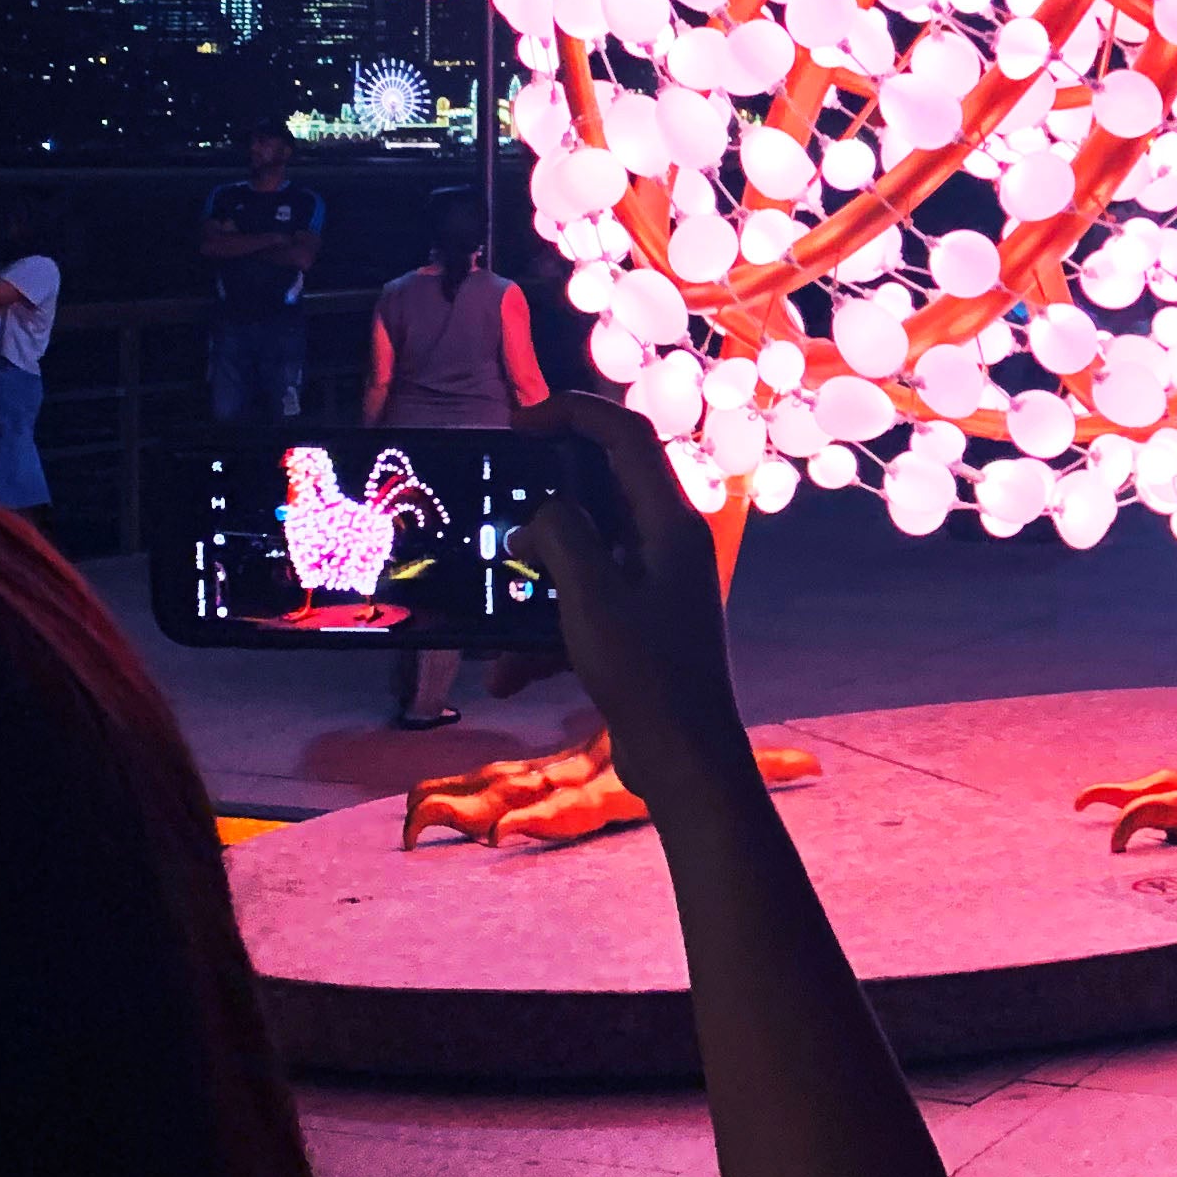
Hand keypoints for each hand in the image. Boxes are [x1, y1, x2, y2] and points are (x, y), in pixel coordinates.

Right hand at [515, 394, 740, 775]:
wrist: (686, 762)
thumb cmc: (647, 676)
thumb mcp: (591, 598)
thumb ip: (561, 539)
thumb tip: (539, 519)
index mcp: (670, 524)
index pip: (627, 437)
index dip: (575, 414)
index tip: (520, 422)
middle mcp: (669, 545)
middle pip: (603, 493)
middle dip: (544, 502)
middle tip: (496, 500)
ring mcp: (657, 588)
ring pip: (585, 558)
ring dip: (536, 584)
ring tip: (491, 610)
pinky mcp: (641, 628)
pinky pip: (585, 609)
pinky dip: (546, 634)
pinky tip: (508, 675)